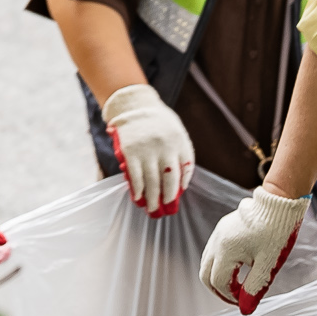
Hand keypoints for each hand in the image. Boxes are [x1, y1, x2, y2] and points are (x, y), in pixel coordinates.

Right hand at [100, 83, 191, 216]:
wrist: (135, 104)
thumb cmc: (157, 121)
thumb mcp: (176, 131)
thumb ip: (180, 152)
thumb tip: (181, 181)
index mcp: (179, 141)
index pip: (186, 168)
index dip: (181, 184)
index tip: (176, 195)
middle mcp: (165, 147)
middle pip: (169, 180)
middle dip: (166, 198)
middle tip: (163, 210)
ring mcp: (147, 150)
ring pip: (151, 181)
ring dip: (151, 198)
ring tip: (151, 208)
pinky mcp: (130, 152)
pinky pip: (135, 176)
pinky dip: (137, 189)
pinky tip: (138, 196)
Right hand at [198, 185, 306, 314]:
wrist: (280, 200)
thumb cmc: (277, 231)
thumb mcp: (269, 264)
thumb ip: (254, 288)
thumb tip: (245, 310)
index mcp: (226, 250)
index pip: (219, 282)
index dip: (231, 297)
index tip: (246, 300)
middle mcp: (217, 242)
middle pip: (206, 275)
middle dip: (219, 290)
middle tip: (237, 298)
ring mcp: (218, 233)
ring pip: (207, 263)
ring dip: (219, 277)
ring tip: (239, 285)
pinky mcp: (223, 228)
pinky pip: (214, 252)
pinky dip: (221, 265)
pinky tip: (239, 268)